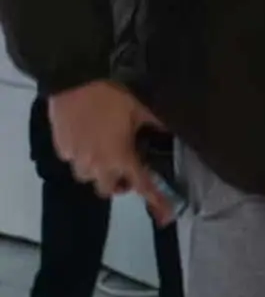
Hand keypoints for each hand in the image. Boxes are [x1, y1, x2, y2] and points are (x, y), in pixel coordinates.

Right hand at [48, 81, 173, 223]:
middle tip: (129, 167)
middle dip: (121, 183)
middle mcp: (96, 166)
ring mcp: (75, 159)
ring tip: (107, 152)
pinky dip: (83, 156)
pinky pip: (74, 161)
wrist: (72, 81)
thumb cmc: (111, 96)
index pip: (142, 185)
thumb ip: (158, 125)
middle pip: (109, 190)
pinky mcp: (60, 149)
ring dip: (100, 171)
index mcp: (121, 158)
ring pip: (89, 178)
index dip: (157, 201)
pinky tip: (89, 140)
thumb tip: (172, 132)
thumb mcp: (142, 108)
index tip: (167, 216)